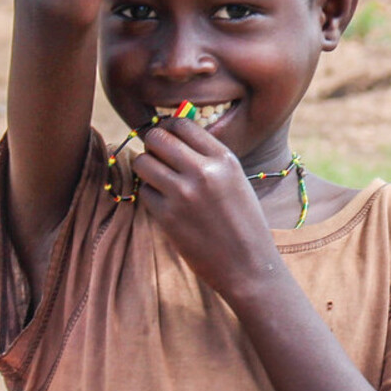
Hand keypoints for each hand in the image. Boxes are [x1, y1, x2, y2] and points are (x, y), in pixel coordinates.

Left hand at [131, 119, 281, 299]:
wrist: (248, 266)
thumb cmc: (243, 221)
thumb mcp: (235, 178)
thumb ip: (208, 155)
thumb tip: (173, 132)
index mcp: (224, 159)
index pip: (181, 124)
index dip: (169, 128)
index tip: (168, 138)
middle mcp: (203, 172)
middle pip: (156, 137)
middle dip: (152, 144)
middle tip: (157, 155)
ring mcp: (183, 195)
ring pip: (143, 162)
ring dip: (146, 167)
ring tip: (158, 178)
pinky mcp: (168, 217)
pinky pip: (144, 191)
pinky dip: (150, 194)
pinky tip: (165, 203)